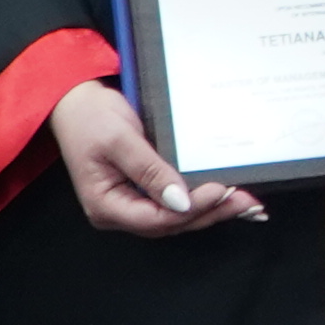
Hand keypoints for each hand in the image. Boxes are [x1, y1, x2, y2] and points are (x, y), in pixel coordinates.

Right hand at [52, 79, 259, 236]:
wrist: (76, 101)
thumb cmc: (89, 117)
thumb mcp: (119, 140)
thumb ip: (149, 171)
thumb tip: (180, 201)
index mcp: (106, 206)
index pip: (156, 219)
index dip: (191, 209)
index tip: (221, 190)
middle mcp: (119, 212)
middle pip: (171, 224)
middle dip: (211, 214)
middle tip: (248, 203)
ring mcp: (132, 203)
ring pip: (177, 218)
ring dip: (212, 211)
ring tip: (246, 204)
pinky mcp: (143, 191)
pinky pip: (175, 203)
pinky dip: (201, 201)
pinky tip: (226, 198)